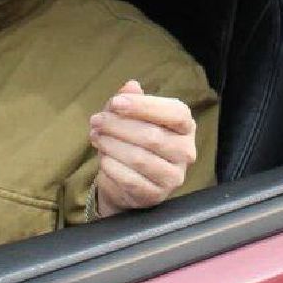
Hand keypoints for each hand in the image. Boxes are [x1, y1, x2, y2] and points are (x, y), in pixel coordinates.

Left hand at [88, 81, 198, 217]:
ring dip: (111, 145)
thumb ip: (131, 100)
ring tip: (96, 137)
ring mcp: (173, 176)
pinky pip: (129, 179)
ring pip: (139, 158)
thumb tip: (131, 86)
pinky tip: (102, 158)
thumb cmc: (134, 142)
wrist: (129, 183)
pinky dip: (111, 166)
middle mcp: (186, 152)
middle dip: (118, 126)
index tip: (115, 103)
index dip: (144, 106)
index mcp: (185, 127)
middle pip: (152, 136)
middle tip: (96, 121)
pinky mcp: (155, 195)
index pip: (175, 113)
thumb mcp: (132, 117)